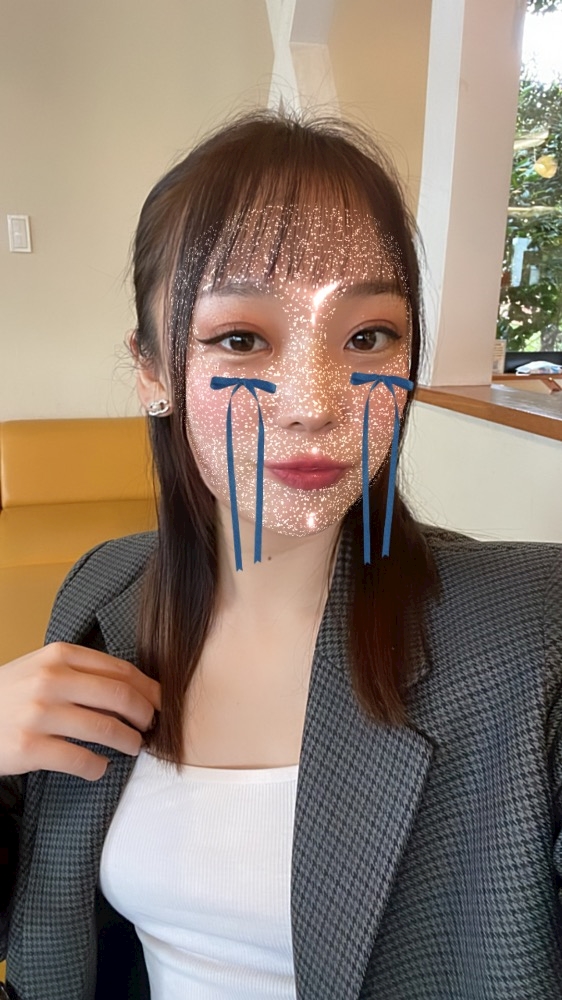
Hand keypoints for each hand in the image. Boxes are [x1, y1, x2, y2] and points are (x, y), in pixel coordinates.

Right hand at [0, 642, 160, 780]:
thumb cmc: (11, 695)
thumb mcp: (40, 668)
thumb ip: (79, 671)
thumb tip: (135, 688)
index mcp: (59, 655)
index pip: (120, 669)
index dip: (149, 689)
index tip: (162, 702)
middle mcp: (50, 680)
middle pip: (120, 696)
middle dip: (146, 715)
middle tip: (151, 727)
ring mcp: (39, 713)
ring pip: (106, 729)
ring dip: (129, 742)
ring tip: (133, 747)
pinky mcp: (29, 747)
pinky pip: (80, 760)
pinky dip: (98, 767)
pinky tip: (100, 767)